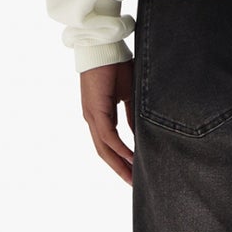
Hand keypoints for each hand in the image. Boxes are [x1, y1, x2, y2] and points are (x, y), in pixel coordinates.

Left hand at [80, 60, 135, 184]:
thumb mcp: (128, 94)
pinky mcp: (96, 110)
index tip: (133, 172)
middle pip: (104, 152)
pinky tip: (131, 158)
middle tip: (133, 184)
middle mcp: (93, 119)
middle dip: (119, 169)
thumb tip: (138, 134)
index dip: (119, 160)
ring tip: (133, 178)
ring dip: (119, 164)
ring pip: (104, 148)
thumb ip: (131, 115)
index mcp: (99, 115)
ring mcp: (92, 116)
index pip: (108, 144)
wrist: (103, 47)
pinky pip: (108, 136)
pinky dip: (120, 149)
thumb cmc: (115, 66)